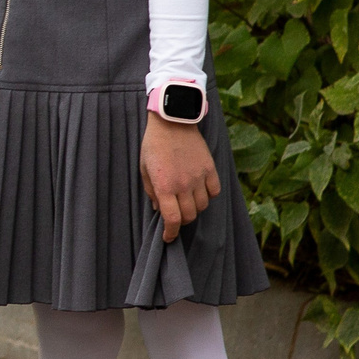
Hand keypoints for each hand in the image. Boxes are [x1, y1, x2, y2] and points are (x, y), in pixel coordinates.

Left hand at [140, 110, 220, 242]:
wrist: (173, 121)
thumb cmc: (153, 145)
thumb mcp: (144, 168)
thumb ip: (151, 191)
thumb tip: (157, 209)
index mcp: (165, 186)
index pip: (172, 219)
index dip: (171, 233)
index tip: (168, 237)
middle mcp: (183, 185)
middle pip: (189, 216)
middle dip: (181, 221)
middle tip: (176, 216)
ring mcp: (199, 177)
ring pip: (203, 206)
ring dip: (194, 208)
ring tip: (186, 201)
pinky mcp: (210, 168)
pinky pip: (214, 191)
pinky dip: (208, 195)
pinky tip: (200, 190)